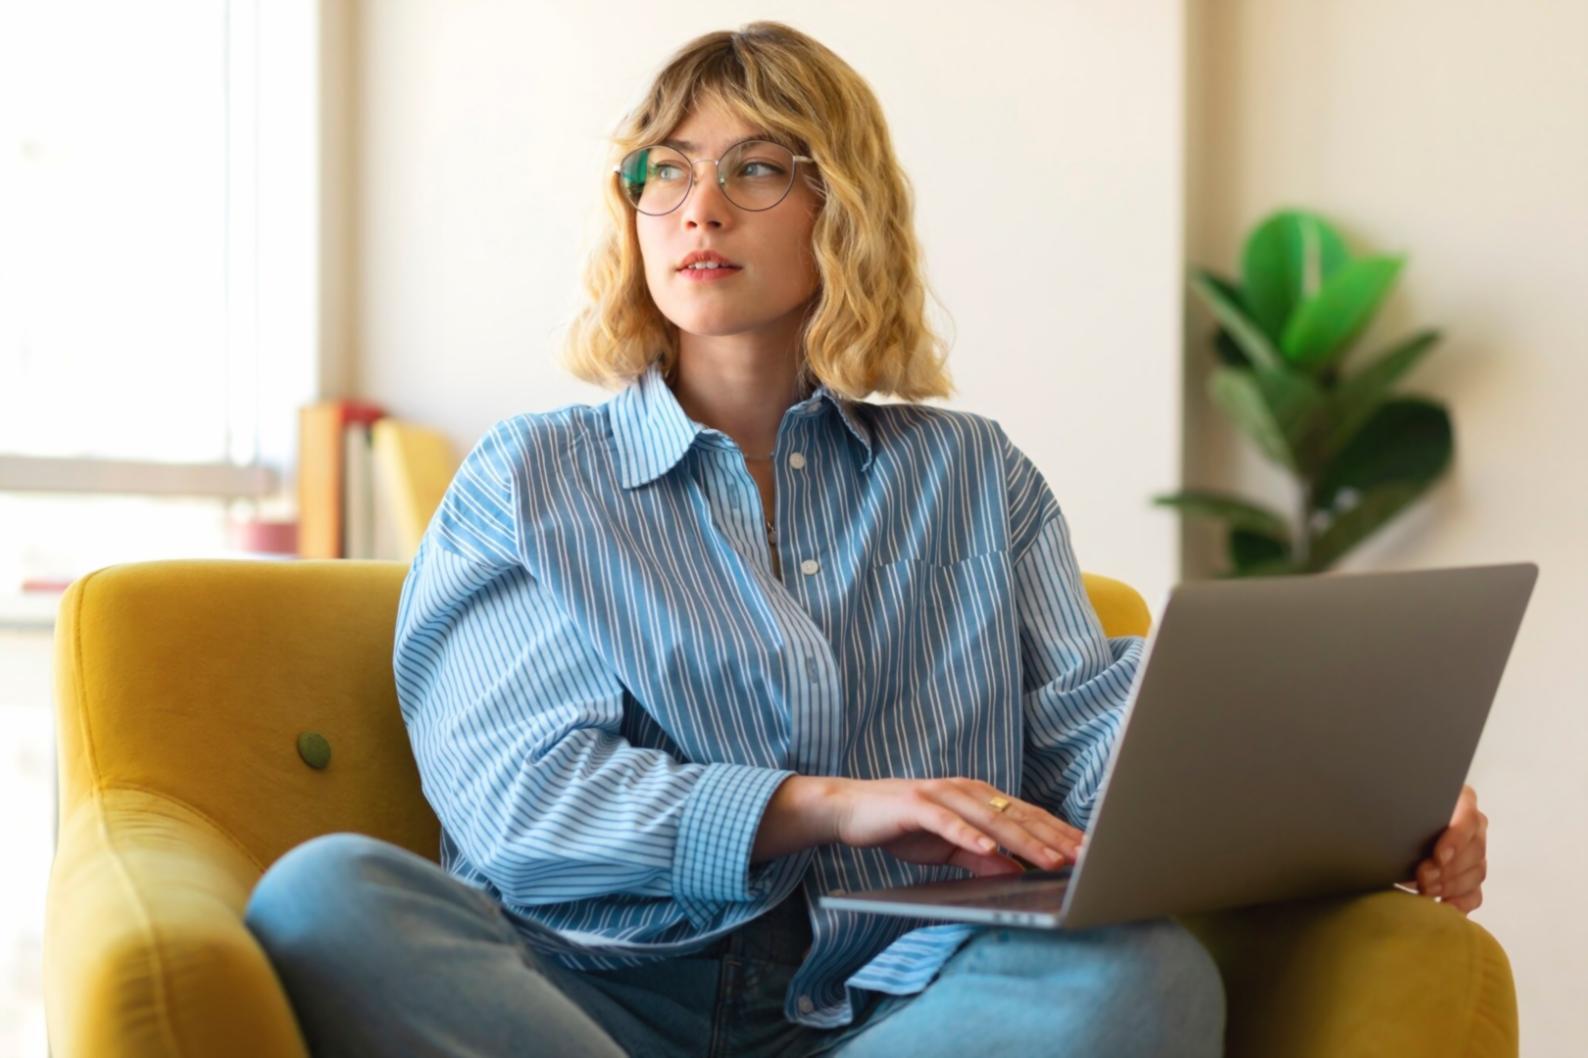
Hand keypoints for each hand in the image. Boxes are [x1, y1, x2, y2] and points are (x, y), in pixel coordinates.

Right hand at [826, 776, 1085, 877]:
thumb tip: (1017, 871)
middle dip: (1054, 838)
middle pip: (1017, 816)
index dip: (1058, 833)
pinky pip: (947, 822)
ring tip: (1049, 859)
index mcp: (978, 798)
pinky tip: (988, 848)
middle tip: (1084, 857)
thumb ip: (981, 857)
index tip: (1088, 851)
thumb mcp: (948, 848)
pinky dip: (969, 835)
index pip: (1027, 816)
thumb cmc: (902, 826)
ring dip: (1022, 840)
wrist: (850, 809)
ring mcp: (942, 795)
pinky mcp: (916, 804)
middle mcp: (965, 790)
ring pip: (990, 819)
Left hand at [1405, 783, 1487, 913]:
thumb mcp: (1399, 807)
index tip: (1437, 857)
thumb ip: (1404, 811)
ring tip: (1425, 890)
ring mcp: (1475, 854)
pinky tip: (1443, 907)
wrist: (1390, 831)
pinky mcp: (1470, 879)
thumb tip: (1395, 823)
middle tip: (1422, 877)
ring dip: (1449, 885)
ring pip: (1476, 873)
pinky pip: (1474, 894)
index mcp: (1461, 800)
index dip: (1455, 840)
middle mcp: (1474, 827)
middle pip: (1474, 850)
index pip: (1468, 818)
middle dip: (1447, 868)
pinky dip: (1459, 903)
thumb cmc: (1394, 814)